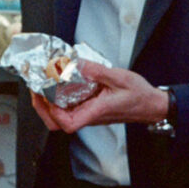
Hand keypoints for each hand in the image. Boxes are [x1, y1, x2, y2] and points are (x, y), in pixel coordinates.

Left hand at [33, 61, 168, 134]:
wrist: (151, 106)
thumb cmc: (140, 95)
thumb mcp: (119, 77)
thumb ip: (96, 70)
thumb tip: (76, 63)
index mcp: (96, 111)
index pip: (69, 124)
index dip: (53, 113)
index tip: (47, 95)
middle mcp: (90, 116)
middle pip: (58, 124)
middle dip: (42, 108)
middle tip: (36, 89)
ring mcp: (89, 114)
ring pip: (61, 117)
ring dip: (48, 103)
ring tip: (42, 85)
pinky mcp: (90, 110)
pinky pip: (70, 109)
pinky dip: (59, 99)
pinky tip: (58, 85)